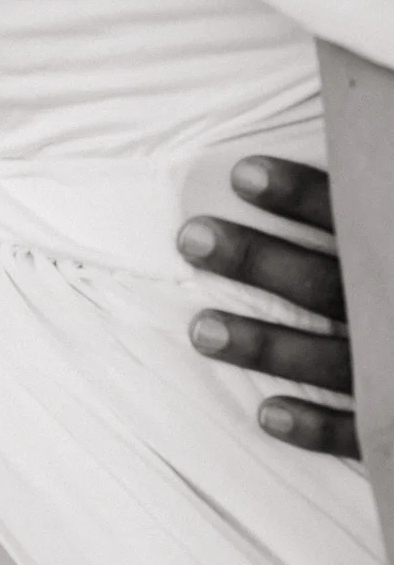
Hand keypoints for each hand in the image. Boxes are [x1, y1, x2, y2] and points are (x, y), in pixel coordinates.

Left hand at [177, 156, 357, 457]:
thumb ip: (377, 213)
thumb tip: (358, 133)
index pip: (356, 218)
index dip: (301, 196)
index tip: (240, 173)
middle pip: (328, 284)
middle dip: (259, 261)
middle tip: (190, 239)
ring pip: (335, 358)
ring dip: (266, 345)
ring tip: (200, 330)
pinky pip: (364, 430)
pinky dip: (318, 426)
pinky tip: (265, 416)